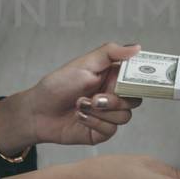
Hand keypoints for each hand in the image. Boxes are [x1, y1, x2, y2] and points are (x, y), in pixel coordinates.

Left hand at [0, 42, 143, 152]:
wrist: (38, 111)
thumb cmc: (58, 84)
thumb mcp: (85, 63)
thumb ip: (111, 53)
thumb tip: (136, 47)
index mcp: (113, 77)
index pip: (137, 79)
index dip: (141, 81)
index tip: (138, 82)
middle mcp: (114, 96)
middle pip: (134, 100)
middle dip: (115, 100)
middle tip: (96, 98)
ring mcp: (109, 115)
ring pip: (125, 117)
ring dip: (100, 112)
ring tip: (80, 105)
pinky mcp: (102, 131)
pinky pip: (111, 130)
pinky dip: (94, 122)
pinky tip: (80, 117)